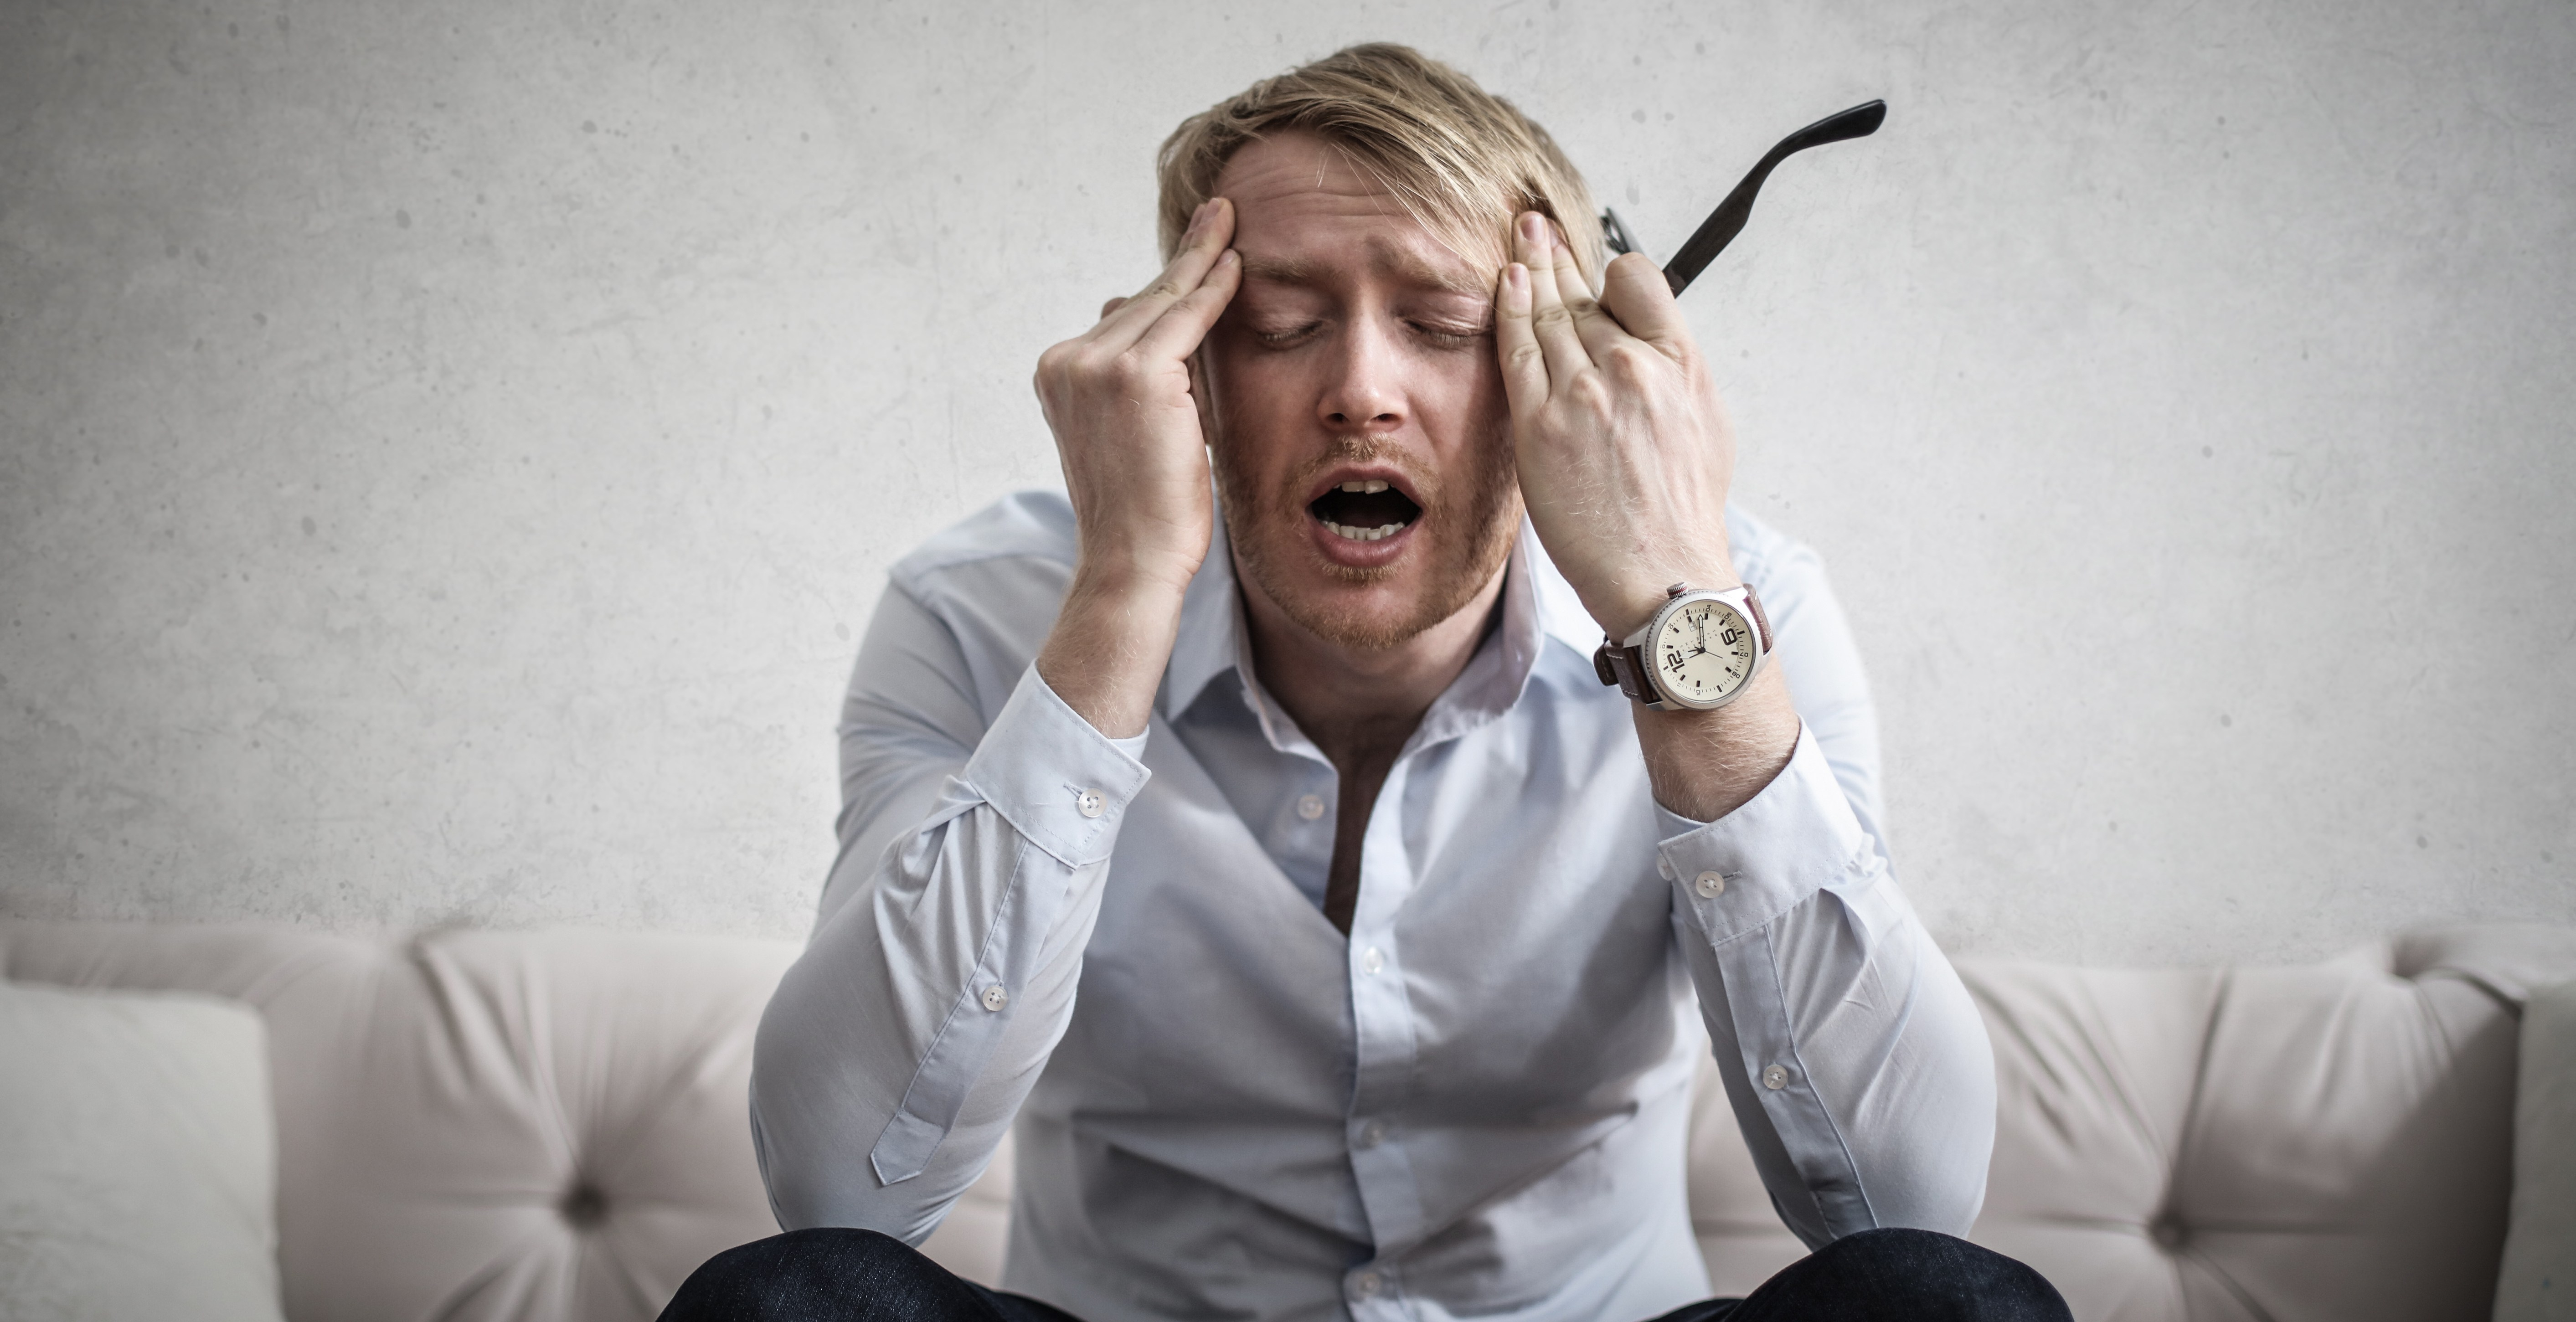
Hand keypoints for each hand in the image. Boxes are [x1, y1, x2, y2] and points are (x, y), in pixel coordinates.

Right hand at [1032, 197, 1241, 596]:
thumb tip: (1143, 316)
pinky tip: (1235, 263)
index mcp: (1059, 375)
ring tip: (1227, 221)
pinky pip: (1185, 320)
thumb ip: (1139, 376)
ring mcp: (1096, 365)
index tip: (1192, 247)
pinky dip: (1213, 291)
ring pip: (1162, 305)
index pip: (1122, 319)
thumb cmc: (1143, 509)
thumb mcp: (1131, 431)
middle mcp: (1067, 362)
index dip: (1162, 285)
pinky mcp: (1136, 375)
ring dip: (1200, 262)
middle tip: (1217, 214)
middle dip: (1182, 262)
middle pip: (1140, 303)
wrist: (1132, 559)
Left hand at [1494, 211, 1738, 638]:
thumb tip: (1647, 342)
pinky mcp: (1541, 424)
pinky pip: (1517, 351)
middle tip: (1536, 225)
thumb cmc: (1683, 509)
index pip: (1637, 281)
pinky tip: (1504, 281)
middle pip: (1583, 294)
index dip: (1612, 274)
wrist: (1663, 571)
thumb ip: (1672, 371)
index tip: (1596, 275)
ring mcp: (1582, 393)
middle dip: (1556, 255)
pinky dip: (1509, 309)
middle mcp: (1630, 367)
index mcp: (1676, 362)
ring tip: (1518, 239)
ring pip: (1547, 313)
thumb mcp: (1704, 423)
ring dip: (1529, 270)